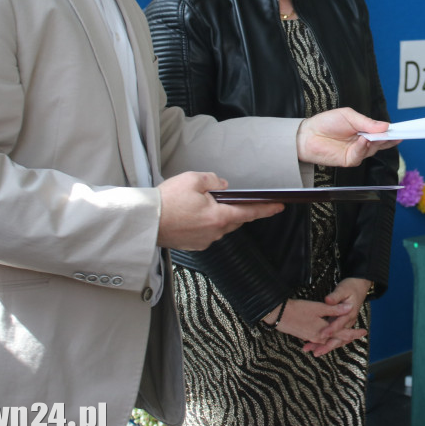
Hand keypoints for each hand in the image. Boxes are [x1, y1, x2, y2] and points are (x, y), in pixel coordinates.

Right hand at [155, 171, 283, 249]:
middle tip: (232, 199)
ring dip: (219, 217)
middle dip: (236, 210)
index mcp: (219, 216)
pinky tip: (194, 215)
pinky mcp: (192, 245)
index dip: (266, 209)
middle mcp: (214, 232)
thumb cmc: (167, 201)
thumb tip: (222, 186)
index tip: (279, 206)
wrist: (145, 222)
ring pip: (220, 227)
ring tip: (205, 204)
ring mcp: (203, 241)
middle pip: (234, 220)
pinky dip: (205, 224)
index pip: (249, 212)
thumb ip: (212, 181)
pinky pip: (206, 233)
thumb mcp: (193, 180)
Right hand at [271, 299, 367, 356]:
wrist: (277, 315)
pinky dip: (326, 339)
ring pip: (328, 340)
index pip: (343, 333)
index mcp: (324, 331)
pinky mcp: (305, 335)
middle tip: (358, 335)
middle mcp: (318, 337)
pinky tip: (326, 338)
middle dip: (348, 337)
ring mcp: (311, 337)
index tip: (364, 332)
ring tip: (346, 337)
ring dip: (337, 339)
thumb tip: (349, 307)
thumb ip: (334, 309)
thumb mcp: (318, 308)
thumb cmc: (298, 309)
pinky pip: (319, 340)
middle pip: (337, 339)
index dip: (354, 332)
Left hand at [296, 107, 399, 167]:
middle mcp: (363, 142)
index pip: (382, 132)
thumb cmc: (326, 122)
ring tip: (373, 135)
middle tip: (395, 134)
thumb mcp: (349, 116)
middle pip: (381, 142)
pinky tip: (362, 140)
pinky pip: (361, 155)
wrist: (308, 134)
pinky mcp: (349, 160)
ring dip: (375, 142)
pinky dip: (363, 148)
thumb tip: (385, 126)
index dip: (392, 132)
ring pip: (373, 149)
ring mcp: (357, 152)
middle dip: (388, 138)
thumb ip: (367, 122)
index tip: (402, 130)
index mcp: (364, 130)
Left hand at [301, 278, 371, 356]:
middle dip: (328, 345)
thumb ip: (335, 296)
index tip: (322, 335)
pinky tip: (317, 345)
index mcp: (349, 313)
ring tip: (314, 352)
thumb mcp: (343, 289)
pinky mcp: (342, 324)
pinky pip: (335, 336)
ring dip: (326, 346)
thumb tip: (328, 300)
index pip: (339, 324)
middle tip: (317, 352)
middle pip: (339, 337)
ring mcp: (345, 324)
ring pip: (337, 339)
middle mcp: (348, 321)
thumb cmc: (350, 287)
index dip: (330, 330)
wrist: (359, 287)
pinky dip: (327, 342)